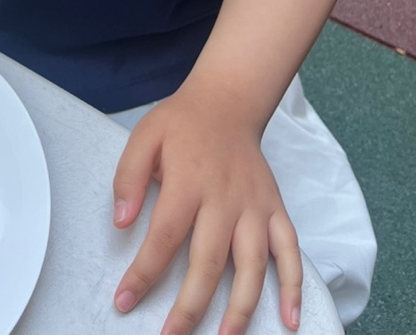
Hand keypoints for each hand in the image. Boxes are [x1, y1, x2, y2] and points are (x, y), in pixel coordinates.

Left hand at [112, 83, 301, 334]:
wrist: (227, 101)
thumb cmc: (182, 124)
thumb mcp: (144, 136)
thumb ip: (128, 177)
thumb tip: (120, 221)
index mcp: (188, 182)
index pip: (164, 237)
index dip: (144, 274)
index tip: (125, 301)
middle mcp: (225, 198)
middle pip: (209, 261)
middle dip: (190, 306)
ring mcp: (255, 206)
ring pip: (252, 264)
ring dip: (240, 307)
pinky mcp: (275, 208)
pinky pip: (290, 250)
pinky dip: (294, 285)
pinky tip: (290, 318)